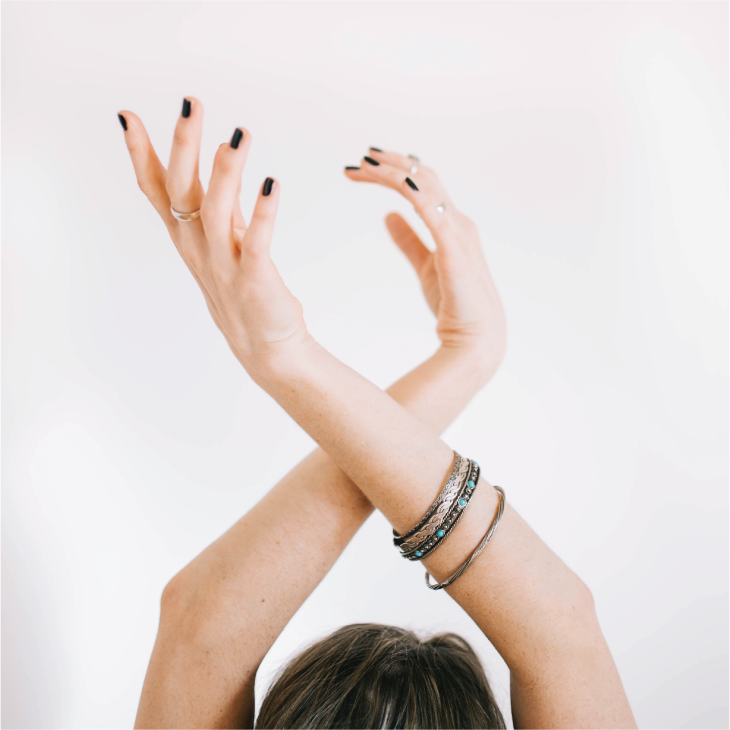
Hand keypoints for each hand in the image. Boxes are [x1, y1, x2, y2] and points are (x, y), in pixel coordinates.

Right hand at [118, 99, 306, 367]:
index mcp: (187, 237)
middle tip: (191, 104)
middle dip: (184, 147)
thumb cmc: (242, 287)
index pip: (157, 191)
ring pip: (214, 212)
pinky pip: (255, 243)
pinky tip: (272, 185)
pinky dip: (263, 214)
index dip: (141, 155)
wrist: (265, 345)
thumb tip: (215, 155)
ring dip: (225, 172)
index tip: (127, 116)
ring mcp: (223, 265)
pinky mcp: (254, 280)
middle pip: (182, 192)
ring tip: (239, 136)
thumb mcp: (221, 240)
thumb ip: (214, 202)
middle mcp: (198, 248)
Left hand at [345, 151, 505, 373]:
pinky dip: (415, 195)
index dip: (395, 171)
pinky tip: (398, 184)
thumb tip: (387, 215)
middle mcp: (457, 222)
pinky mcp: (454, 249)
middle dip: (391, 165)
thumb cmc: (455, 304)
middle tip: (359, 160)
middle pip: (423, 179)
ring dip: (395, 173)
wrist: (477, 338)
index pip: (422, 185)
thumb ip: (408, 240)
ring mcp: (459, 233)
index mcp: (451, 224)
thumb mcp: (425, 266)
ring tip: (366, 164)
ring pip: (426, 188)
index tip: (364, 167)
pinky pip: (433, 213)